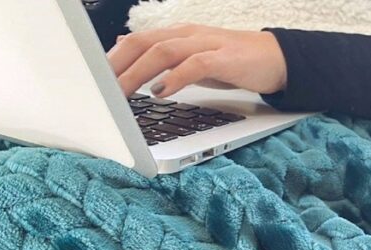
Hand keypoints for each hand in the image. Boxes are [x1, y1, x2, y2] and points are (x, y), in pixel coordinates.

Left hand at [108, 24, 287, 97]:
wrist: (276, 60)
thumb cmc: (235, 63)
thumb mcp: (194, 60)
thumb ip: (166, 59)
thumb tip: (132, 55)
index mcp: (178, 36)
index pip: (137, 41)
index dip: (113, 57)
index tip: (95, 79)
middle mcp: (187, 35)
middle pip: (143, 43)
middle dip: (117, 65)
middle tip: (99, 88)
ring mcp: (205, 45)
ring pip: (163, 52)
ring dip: (138, 73)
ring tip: (121, 93)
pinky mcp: (223, 59)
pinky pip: (194, 65)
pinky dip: (175, 79)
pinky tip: (162, 93)